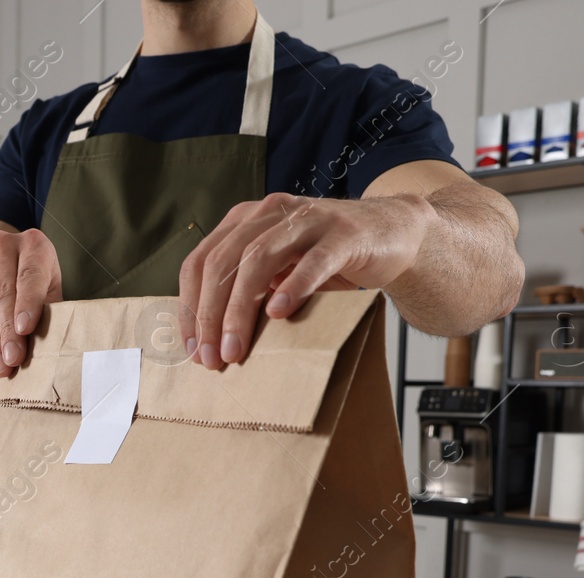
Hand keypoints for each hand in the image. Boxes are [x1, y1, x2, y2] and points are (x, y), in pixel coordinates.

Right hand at [0, 228, 62, 377]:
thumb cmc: (36, 288)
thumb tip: (50, 346)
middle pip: (3, 294)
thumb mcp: (50, 292)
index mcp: (33, 244)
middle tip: (12, 361)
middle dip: (7, 332)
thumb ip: (50, 311)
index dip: (27, 303)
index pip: (30, 275)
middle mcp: (1, 245)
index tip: (25, 329)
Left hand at [178, 191, 434, 367]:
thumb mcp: (279, 271)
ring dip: (241, 309)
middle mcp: (269, 213)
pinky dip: (292, 286)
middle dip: (211, 315)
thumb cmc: (328, 258)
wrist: (393, 233)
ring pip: (258, 260)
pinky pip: (312, 261)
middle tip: (212, 357)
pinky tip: (279, 313)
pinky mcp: (342, 234)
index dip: (189, 307)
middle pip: (223, 263)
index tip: (192, 348)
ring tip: (236, 347)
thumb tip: (208, 341)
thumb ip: (247, 291)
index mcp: (245, 221)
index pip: (200, 262)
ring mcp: (306, 220)